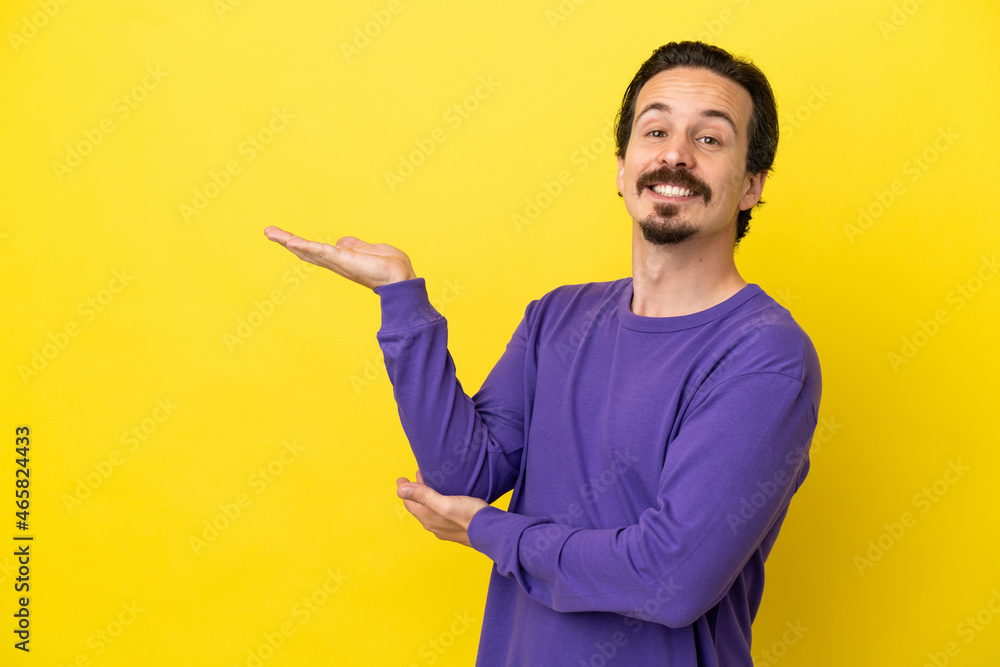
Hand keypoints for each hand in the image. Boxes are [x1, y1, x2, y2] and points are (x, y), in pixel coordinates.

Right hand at [263, 226, 416, 289]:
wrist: (401, 277)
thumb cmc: (391, 266)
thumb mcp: (370, 249)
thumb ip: (355, 245)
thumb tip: (343, 241)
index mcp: (342, 258)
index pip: (316, 250)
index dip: (300, 244)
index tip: (284, 237)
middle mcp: (336, 262)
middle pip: (306, 251)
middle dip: (286, 241)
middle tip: (268, 232)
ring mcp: (337, 261)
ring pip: (308, 250)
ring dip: (289, 241)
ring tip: (270, 232)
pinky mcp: (342, 259)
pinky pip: (320, 251)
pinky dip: (305, 246)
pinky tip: (290, 241)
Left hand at [396, 471, 489, 547]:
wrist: (492, 532)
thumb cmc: (469, 516)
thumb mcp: (445, 503)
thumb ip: (423, 496)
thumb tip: (400, 490)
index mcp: (428, 518)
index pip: (410, 503)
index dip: (404, 489)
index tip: (401, 478)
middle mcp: (434, 525)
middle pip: (419, 506)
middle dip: (415, 491)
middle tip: (415, 476)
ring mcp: (444, 528)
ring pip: (430, 510)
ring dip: (426, 496)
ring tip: (429, 483)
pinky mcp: (455, 527)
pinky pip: (439, 513)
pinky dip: (436, 502)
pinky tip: (445, 499)